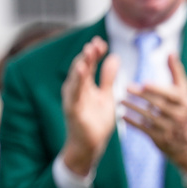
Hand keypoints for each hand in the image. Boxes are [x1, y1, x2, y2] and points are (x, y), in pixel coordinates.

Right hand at [59, 36, 118, 175]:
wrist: (90, 145)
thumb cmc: (96, 120)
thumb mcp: (106, 95)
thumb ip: (108, 78)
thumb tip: (113, 57)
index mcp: (84, 85)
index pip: (89, 65)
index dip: (94, 53)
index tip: (101, 42)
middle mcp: (76, 90)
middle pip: (81, 69)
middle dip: (88, 56)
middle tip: (95, 44)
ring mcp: (73, 100)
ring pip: (76, 79)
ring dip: (81, 66)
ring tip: (87, 53)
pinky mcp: (73, 111)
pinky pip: (74, 96)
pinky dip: (77, 84)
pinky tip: (80, 72)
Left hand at [122, 53, 186, 171]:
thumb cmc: (183, 110)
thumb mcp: (184, 92)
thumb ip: (176, 73)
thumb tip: (170, 53)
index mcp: (185, 102)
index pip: (171, 94)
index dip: (158, 89)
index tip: (144, 83)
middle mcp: (179, 115)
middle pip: (158, 105)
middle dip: (142, 96)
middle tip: (127, 88)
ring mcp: (170, 129)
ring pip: (149, 117)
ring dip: (133, 108)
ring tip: (120, 101)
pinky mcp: (161, 139)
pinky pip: (144, 129)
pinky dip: (133, 122)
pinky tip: (122, 115)